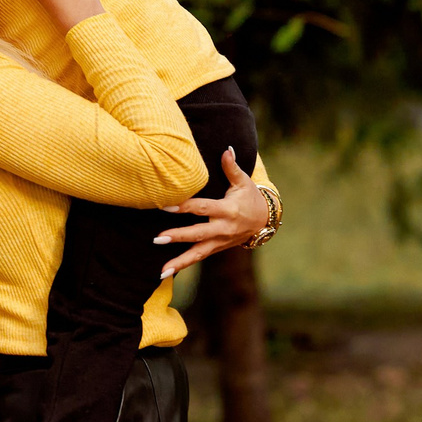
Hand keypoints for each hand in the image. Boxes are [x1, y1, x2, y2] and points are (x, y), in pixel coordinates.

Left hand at [153, 148, 280, 279]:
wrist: (264, 221)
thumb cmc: (250, 197)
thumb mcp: (243, 182)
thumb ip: (231, 168)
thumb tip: (226, 149)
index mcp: (228, 210)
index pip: (202, 208)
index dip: (184, 207)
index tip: (165, 206)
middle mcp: (223, 229)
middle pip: (198, 234)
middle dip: (177, 237)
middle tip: (156, 239)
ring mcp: (220, 242)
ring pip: (198, 254)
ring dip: (179, 262)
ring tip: (161, 271)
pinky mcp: (217, 249)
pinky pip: (198, 258)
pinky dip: (183, 265)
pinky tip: (166, 272)